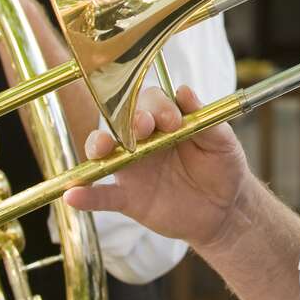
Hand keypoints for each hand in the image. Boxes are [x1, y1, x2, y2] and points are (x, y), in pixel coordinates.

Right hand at [62, 84, 255, 249]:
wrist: (226, 209)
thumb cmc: (223, 167)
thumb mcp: (222, 142)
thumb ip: (204, 119)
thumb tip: (185, 90)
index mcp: (165, 121)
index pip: (149, 102)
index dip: (158, 107)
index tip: (173, 121)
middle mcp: (142, 140)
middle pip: (121, 122)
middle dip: (127, 120)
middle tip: (142, 127)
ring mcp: (133, 169)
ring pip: (104, 153)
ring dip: (97, 146)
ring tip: (100, 148)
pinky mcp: (129, 198)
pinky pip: (103, 196)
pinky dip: (87, 196)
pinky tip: (73, 195)